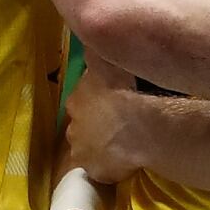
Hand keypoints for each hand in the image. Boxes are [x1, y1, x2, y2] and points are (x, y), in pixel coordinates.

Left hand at [66, 59, 157, 186]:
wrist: (137, 126)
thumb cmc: (122, 90)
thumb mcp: (105, 61)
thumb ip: (94, 51)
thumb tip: (86, 37)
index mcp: (75, 101)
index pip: (81, 102)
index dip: (95, 103)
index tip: (110, 103)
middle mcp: (72, 128)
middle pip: (82, 127)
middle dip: (96, 127)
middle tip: (117, 125)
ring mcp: (82, 153)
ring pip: (90, 150)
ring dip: (102, 147)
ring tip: (123, 144)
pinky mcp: (96, 172)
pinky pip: (104, 170)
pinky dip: (113, 166)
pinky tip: (127, 161)